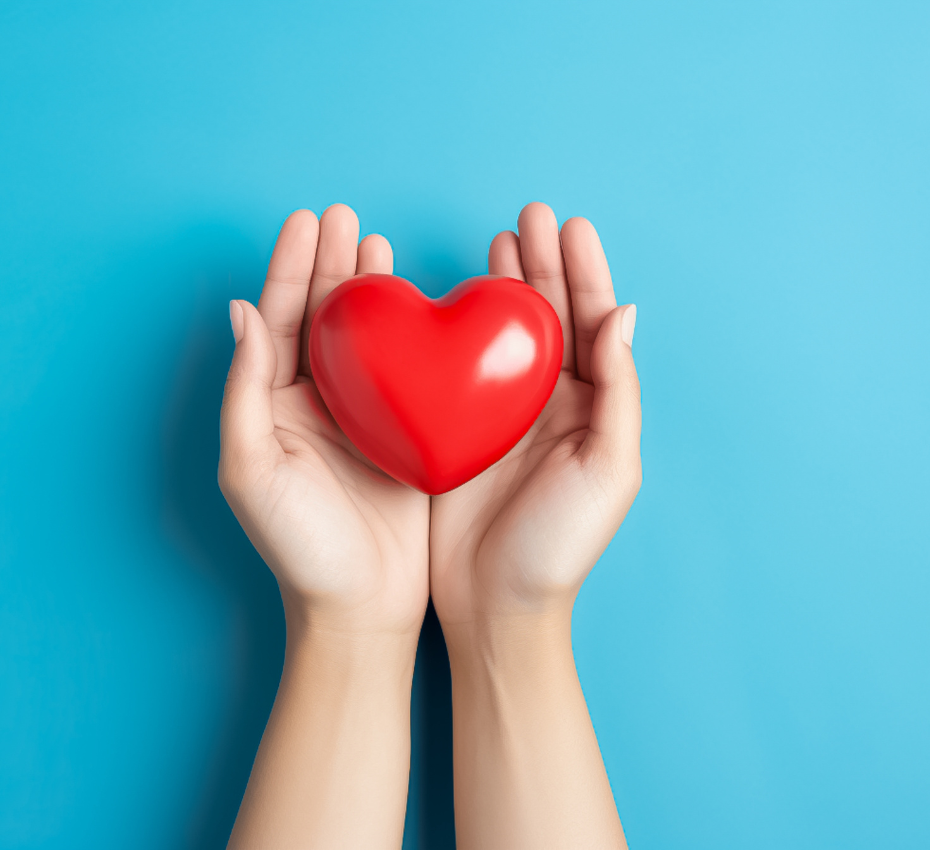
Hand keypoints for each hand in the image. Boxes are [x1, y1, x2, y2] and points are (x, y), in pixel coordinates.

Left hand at [219, 204, 429, 639]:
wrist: (361, 607)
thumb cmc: (300, 548)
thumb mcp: (253, 469)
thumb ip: (245, 391)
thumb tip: (240, 314)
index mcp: (273, 408)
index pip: (277, 321)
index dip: (289, 269)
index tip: (309, 220)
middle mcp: (314, 406)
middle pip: (319, 318)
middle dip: (328, 264)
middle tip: (345, 217)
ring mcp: (361, 417)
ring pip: (363, 338)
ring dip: (367, 288)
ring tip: (376, 242)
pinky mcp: (403, 434)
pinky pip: (405, 371)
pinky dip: (410, 333)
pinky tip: (420, 305)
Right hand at [430, 201, 640, 628]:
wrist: (495, 605)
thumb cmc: (558, 546)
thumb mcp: (608, 470)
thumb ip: (620, 392)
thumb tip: (626, 314)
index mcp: (589, 408)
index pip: (591, 324)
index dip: (583, 273)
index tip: (570, 225)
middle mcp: (548, 403)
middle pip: (548, 317)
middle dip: (542, 264)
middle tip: (528, 215)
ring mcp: (499, 414)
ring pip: (504, 334)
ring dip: (505, 285)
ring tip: (498, 239)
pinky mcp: (455, 429)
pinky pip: (456, 366)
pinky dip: (455, 328)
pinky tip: (446, 299)